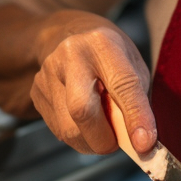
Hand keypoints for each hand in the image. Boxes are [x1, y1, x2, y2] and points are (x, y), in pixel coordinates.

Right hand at [30, 10, 156, 155]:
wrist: (68, 36)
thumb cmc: (108, 55)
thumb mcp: (132, 66)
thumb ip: (136, 101)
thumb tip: (139, 142)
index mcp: (102, 43)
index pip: (122, 84)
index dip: (135, 116)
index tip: (144, 144)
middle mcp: (70, 55)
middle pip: (82, 110)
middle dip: (104, 138)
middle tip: (118, 142)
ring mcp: (47, 74)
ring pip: (69, 129)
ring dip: (92, 141)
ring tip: (102, 127)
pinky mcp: (36, 93)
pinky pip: (59, 131)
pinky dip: (79, 137)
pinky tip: (84, 121)